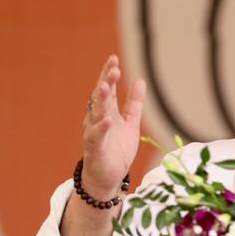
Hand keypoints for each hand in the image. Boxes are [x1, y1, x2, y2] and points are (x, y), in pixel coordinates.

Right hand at [81, 55, 145, 197]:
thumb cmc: (116, 148)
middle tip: (113, 67)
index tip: (114, 58)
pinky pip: (96, 137)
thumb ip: (134, 103)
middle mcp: (97, 119)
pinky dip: (101, 127)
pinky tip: (107, 119)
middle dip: (106, 82)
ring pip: (95, 113)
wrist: (108, 177)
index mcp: (106, 112)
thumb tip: (140, 80)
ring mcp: (94, 133)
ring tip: (104, 85)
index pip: (107, 89)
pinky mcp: (95, 149)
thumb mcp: (130, 122)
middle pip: (101, 97)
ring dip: (100, 99)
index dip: (109, 74)